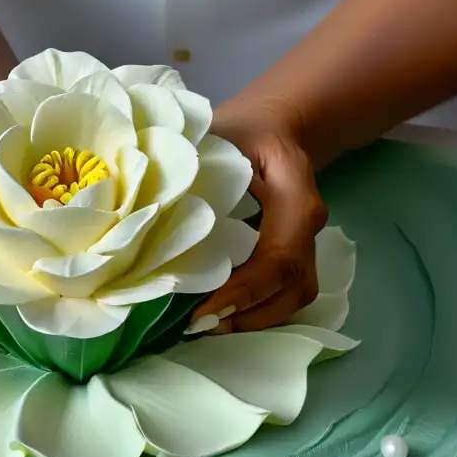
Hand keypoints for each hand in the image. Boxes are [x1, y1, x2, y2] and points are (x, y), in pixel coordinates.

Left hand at [190, 97, 326, 333]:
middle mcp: (308, 224)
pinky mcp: (298, 256)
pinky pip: (285, 294)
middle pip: (292, 286)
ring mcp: (307, 243)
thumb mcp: (220, 133)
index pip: (279, 255)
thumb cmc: (242, 130)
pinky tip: (219, 317)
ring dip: (253, 320)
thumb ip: (194, 165)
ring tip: (204, 328)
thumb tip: (148, 204)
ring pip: (294, 296)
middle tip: (197, 327)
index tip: (205, 310)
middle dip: (247, 315)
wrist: (275, 128)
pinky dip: (256, 312)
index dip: (246, 289)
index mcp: (294, 192)